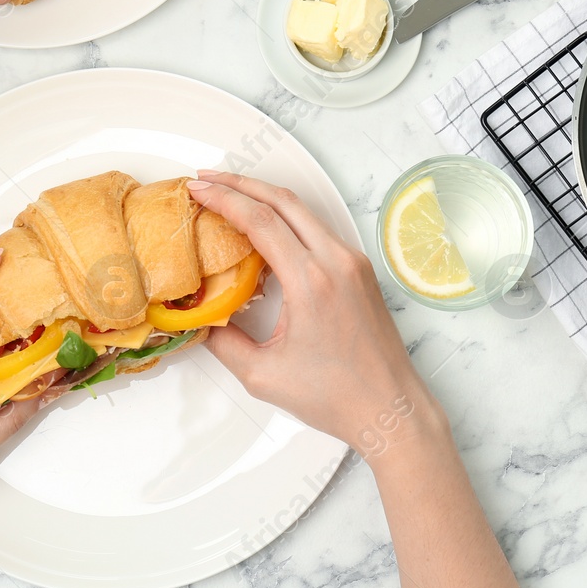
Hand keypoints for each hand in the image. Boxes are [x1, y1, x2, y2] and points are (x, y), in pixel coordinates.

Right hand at [187, 171, 441, 458]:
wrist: (390, 407)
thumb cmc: (336, 396)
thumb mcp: (263, 375)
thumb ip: (224, 342)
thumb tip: (199, 319)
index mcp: (312, 281)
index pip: (261, 221)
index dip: (224, 199)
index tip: (196, 190)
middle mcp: (337, 261)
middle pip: (283, 202)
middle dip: (241, 184)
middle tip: (206, 180)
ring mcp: (353, 262)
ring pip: (303, 212)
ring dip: (265, 198)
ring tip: (230, 196)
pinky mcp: (360, 271)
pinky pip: (318, 231)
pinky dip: (287, 220)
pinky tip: (265, 229)